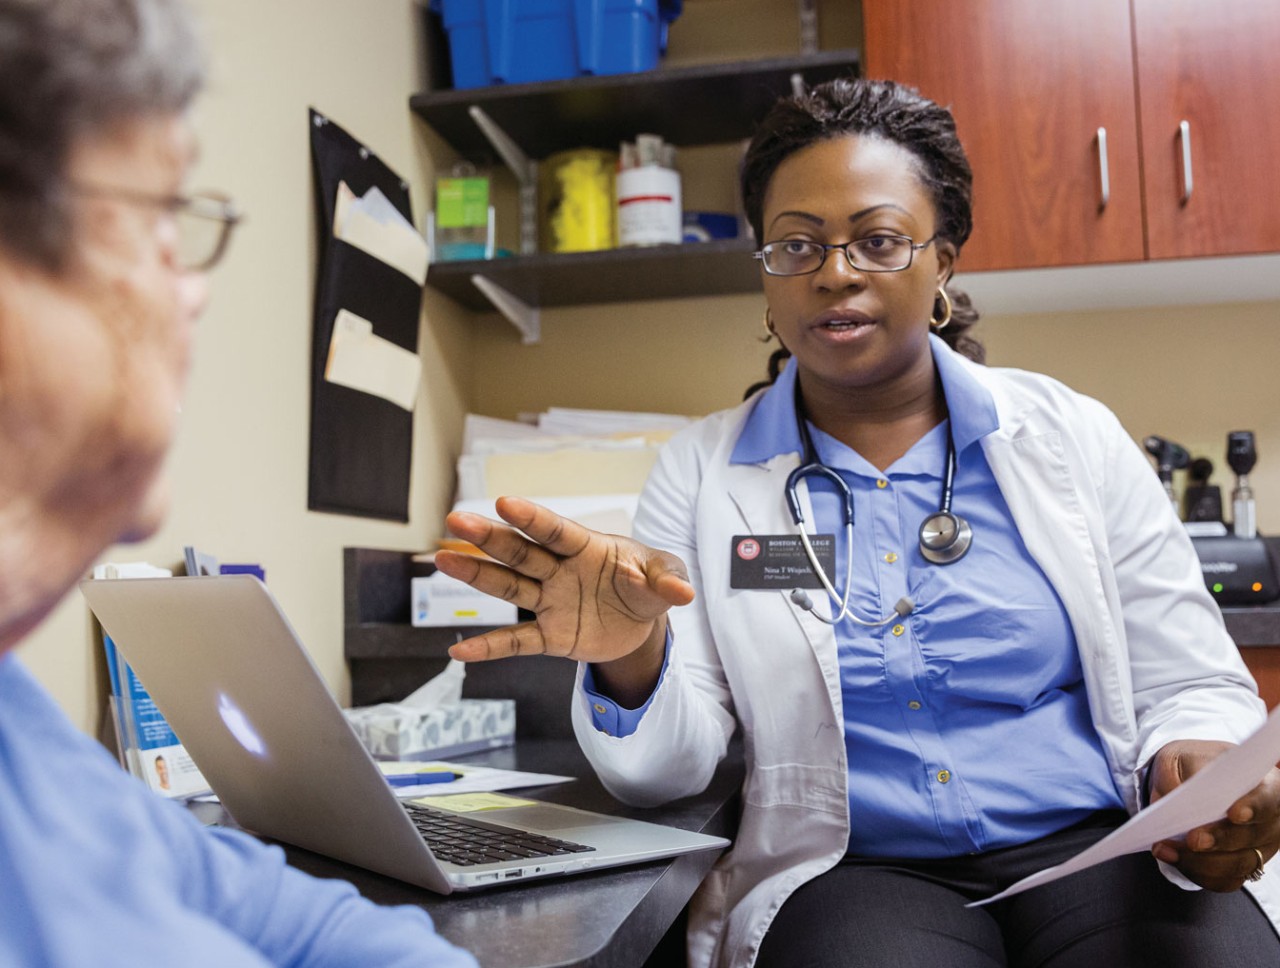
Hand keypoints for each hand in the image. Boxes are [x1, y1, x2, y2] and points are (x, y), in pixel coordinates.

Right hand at [434, 496, 693, 665]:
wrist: (641, 621)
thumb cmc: (647, 584)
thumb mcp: (664, 578)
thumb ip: (668, 580)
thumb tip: (682, 592)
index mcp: (586, 548)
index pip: (557, 531)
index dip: (533, 518)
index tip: (504, 503)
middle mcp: (560, 571)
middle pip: (521, 553)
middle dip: (490, 538)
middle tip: (457, 520)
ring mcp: (551, 601)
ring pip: (510, 588)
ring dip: (477, 576)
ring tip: (443, 559)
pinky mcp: (551, 636)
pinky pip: (517, 642)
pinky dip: (490, 648)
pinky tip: (459, 651)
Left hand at [1148, 739, 1279, 890]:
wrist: (1188, 783)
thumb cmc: (1189, 768)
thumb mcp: (1178, 759)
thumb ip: (1178, 774)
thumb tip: (1175, 798)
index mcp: (1265, 785)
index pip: (1269, 797)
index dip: (1254, 806)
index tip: (1234, 813)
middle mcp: (1270, 820)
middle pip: (1254, 836)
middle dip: (1221, 840)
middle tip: (1194, 840)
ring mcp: (1259, 848)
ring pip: (1238, 863)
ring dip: (1200, 861)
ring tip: (1165, 848)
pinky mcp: (1242, 868)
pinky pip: (1223, 879)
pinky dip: (1195, 871)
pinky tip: (1171, 857)